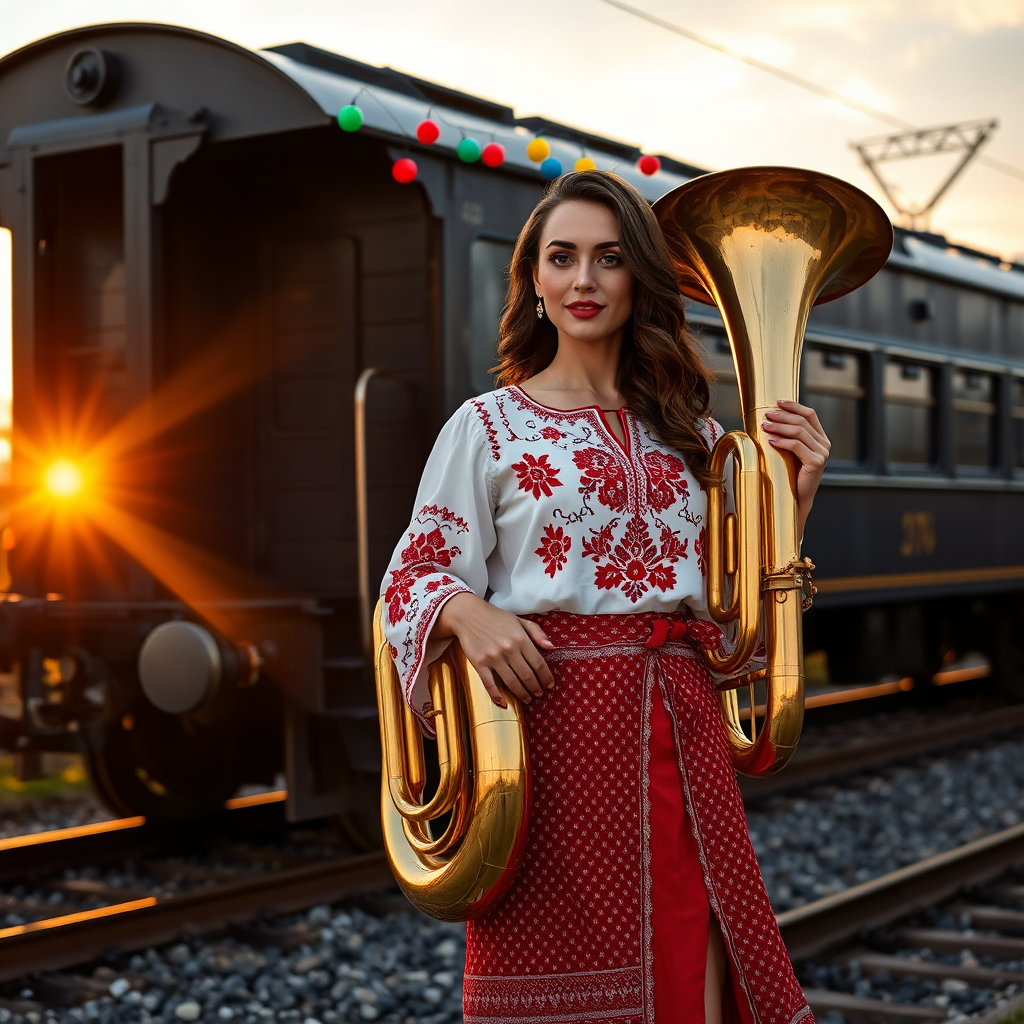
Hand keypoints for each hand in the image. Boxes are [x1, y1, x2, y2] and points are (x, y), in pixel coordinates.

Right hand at [433, 592, 554, 707]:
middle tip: (539, 694)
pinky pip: (490, 684)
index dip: (546, 677)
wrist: (468, 615)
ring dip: (522, 694)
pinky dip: (497, 695)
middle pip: (527, 675)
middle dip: (536, 688)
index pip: (538, 663)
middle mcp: (509, 649)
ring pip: (512, 682)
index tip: (550, 685)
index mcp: (520, 638)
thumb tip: (551, 647)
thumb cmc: (496, 618)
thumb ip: (537, 632)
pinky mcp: (479, 664)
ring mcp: (493, 658)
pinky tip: (503, 702)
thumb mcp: (519, 620)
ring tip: (527, 699)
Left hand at [760, 400, 829, 538]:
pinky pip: (797, 446)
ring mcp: (822, 453)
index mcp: (820, 438)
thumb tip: (770, 418)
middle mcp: (824, 444)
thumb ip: (789, 436)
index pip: (810, 414)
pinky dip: (782, 441)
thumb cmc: (791, 474)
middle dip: (783, 415)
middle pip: (802, 421)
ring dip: (779, 426)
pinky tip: (770, 440)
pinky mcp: (816, 462)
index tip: (778, 401)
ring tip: (764, 426)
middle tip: (766, 414)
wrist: (797, 498)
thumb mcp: (791, 451)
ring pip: (799, 432)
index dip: (794, 406)